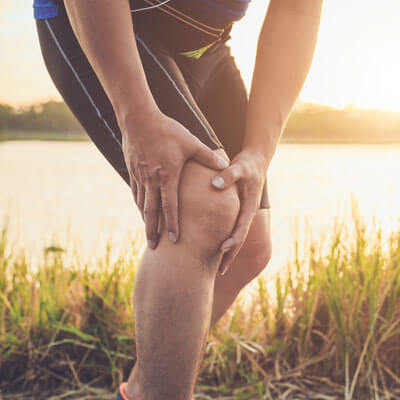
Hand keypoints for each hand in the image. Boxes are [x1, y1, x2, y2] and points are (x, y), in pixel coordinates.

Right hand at [121, 110, 228, 248]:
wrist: (138, 118)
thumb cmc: (167, 130)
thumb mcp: (191, 142)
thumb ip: (208, 156)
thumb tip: (225, 165)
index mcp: (168, 176)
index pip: (170, 206)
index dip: (172, 224)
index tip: (173, 240)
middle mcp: (152, 180)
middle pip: (151, 212)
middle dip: (152, 231)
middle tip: (152, 247)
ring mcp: (140, 176)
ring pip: (141, 204)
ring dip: (144, 220)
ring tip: (147, 233)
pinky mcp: (132, 170)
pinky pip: (135, 192)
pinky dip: (138, 204)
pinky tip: (141, 210)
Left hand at [211, 148, 267, 274]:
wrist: (256, 160)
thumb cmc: (247, 164)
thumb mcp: (239, 167)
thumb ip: (228, 175)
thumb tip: (215, 184)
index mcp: (249, 207)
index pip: (241, 228)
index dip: (233, 240)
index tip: (222, 250)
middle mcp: (246, 214)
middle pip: (239, 239)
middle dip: (230, 255)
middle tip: (220, 272)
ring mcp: (242, 214)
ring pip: (235, 237)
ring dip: (227, 252)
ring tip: (217, 268)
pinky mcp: (236, 211)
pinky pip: (230, 229)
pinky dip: (224, 239)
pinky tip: (213, 247)